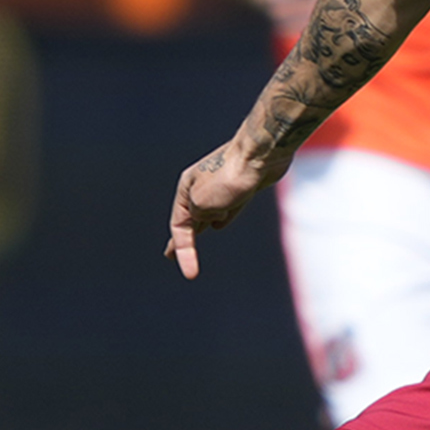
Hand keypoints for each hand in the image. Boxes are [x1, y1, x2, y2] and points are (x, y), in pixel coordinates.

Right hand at [166, 138, 272, 279]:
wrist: (260, 154)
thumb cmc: (229, 177)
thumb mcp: (204, 203)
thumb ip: (200, 216)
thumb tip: (211, 219)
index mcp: (186, 190)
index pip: (179, 227)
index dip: (182, 252)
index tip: (190, 275)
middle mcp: (200, 188)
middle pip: (190, 220)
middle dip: (182, 240)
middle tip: (170, 255)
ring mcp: (221, 188)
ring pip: (208, 214)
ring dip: (202, 228)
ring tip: (192, 240)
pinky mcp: (241, 188)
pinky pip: (227, 209)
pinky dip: (222, 219)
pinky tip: (219, 225)